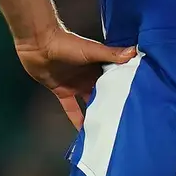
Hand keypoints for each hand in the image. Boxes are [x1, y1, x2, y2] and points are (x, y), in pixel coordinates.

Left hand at [15, 26, 138, 128]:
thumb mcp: (92, 50)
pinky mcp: (62, 92)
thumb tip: (135, 52)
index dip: (125, 89)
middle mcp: (90, 77)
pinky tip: (83, 132)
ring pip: (89, 103)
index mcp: (99, 65)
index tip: (137, 102)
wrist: (38, 43)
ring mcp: (76, 85)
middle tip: (125, 121)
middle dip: (112, 105)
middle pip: (104, 93)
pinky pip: (71, 108)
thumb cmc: (66, 43)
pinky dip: (76, 119)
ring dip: (96, 114)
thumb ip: (111, 54)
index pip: (116, 79)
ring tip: (107, 129)